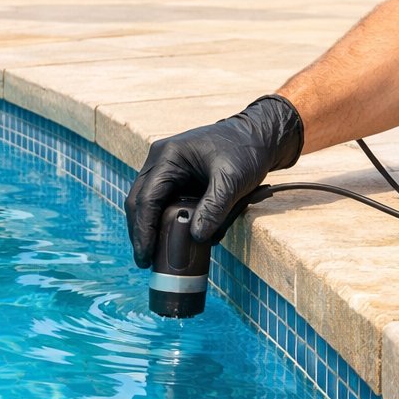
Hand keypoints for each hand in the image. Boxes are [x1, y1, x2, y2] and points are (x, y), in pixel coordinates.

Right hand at [124, 94, 302, 265]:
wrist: (258, 137)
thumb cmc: (246, 151)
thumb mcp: (233, 179)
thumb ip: (215, 207)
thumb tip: (196, 238)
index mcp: (168, 156)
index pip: (146, 199)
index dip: (143, 231)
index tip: (145, 257)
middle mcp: (161, 161)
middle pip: (140, 202)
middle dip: (141, 232)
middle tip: (146, 261)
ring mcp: (167, 168)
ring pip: (149, 203)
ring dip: (152, 228)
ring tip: (156, 255)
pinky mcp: (178, 178)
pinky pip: (165, 202)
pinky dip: (167, 221)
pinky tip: (173, 240)